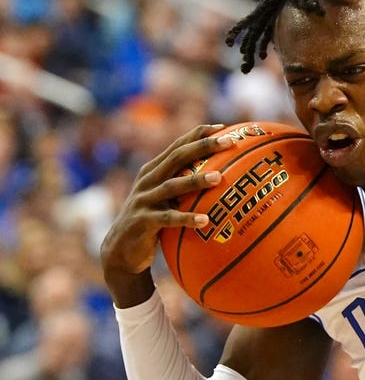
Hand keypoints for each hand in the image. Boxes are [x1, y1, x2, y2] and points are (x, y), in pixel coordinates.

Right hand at [99, 124, 232, 302]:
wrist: (121, 251)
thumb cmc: (154, 222)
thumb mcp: (167, 200)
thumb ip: (185, 186)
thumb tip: (225, 177)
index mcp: (154, 171)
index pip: (178, 147)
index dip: (198, 135)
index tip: (223, 128)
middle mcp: (148, 181)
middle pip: (176, 158)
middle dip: (202, 146)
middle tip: (228, 141)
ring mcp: (143, 200)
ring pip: (172, 186)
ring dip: (195, 181)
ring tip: (219, 178)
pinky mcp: (142, 222)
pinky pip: (167, 219)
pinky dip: (186, 218)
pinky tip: (205, 221)